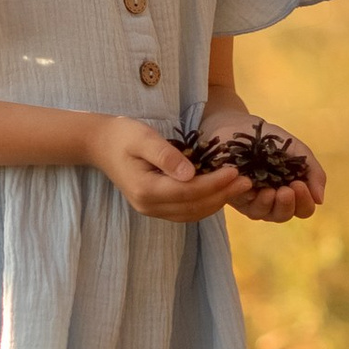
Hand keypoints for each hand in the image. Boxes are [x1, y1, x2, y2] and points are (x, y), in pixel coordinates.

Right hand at [90, 116, 243, 221]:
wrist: (101, 144)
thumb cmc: (123, 135)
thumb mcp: (143, 137)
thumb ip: (166, 155)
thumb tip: (191, 173)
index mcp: (145, 189)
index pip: (188, 192)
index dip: (214, 183)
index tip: (235, 171)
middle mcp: (148, 206)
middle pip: (193, 206)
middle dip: (222, 195)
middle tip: (247, 182)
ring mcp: (151, 210)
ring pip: (192, 213)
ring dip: (217, 201)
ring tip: (239, 187)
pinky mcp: (156, 207)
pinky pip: (186, 211)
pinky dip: (205, 203)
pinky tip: (219, 191)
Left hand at [193, 104, 326, 223]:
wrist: (237, 125)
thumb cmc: (269, 138)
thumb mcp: (297, 151)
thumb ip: (312, 172)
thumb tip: (320, 200)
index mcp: (291, 189)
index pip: (303, 208)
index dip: (305, 202)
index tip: (299, 184)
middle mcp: (274, 199)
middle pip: (285, 215)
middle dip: (288, 205)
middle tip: (287, 189)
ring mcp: (254, 199)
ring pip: (266, 215)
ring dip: (271, 204)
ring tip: (271, 190)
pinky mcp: (235, 196)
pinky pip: (246, 206)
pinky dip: (252, 199)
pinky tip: (254, 188)